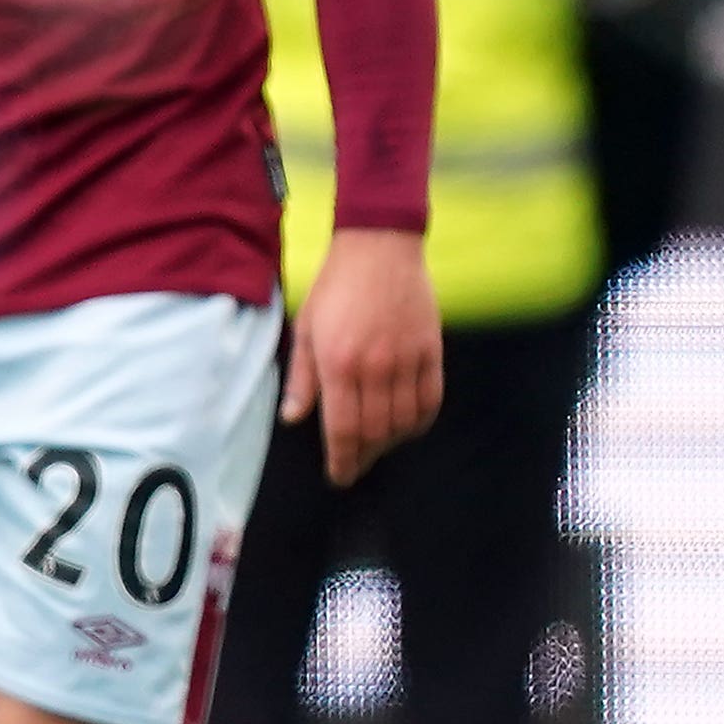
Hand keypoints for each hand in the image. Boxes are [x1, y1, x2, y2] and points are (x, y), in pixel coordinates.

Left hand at [281, 227, 441, 486]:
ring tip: (376, 448)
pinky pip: (430, 401)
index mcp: (338, 362)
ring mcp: (406, 360)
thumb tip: (293, 418)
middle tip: (355, 467)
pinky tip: (407, 428)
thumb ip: (302, 378)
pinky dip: (420, 423)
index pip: (343, 428)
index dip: (342, 460)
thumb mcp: (306, 327)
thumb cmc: (335, 286)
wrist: (379, 247)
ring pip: (404, 422)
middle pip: (375, 432)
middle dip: (363, 457)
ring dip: (390, 444)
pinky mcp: (431, 352)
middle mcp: (374, 367)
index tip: (339, 476)